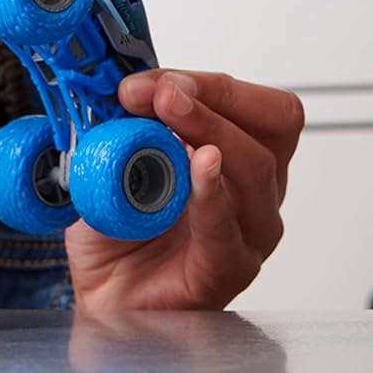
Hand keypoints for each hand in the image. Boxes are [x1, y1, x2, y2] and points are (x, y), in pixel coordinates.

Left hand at [65, 70, 304, 310]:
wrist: (103, 290)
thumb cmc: (119, 226)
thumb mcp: (116, 155)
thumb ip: (126, 120)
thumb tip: (124, 84)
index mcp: (238, 159)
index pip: (258, 108)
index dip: (209, 85)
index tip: (149, 82)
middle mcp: (254, 193)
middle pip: (270, 129)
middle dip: (213, 97)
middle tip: (161, 90)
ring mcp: (247, 233)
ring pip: (256, 169)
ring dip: (209, 129)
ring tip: (168, 111)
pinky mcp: (226, 270)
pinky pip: (228, 229)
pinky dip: (211, 192)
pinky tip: (198, 166)